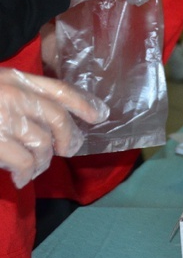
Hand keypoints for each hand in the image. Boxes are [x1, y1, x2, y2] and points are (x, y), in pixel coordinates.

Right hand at [0, 68, 108, 187]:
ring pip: (43, 143)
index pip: (59, 89)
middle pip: (57, 117)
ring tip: (36, 168)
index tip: (99, 115)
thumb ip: (20, 96)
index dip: (83, 103)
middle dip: (68, 137)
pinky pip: (25, 161)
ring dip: (44, 160)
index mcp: (14, 79)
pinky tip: (21, 178)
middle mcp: (13, 95)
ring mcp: (4, 118)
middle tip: (67, 150)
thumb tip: (49, 120)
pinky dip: (26, 172)